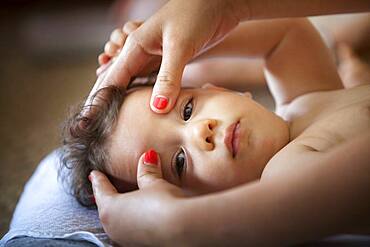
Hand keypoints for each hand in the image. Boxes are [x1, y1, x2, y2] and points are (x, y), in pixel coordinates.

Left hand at [90, 149, 184, 245]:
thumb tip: (147, 156)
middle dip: (106, 196)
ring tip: (122, 204)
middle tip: (104, 187)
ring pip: (116, 222)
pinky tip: (138, 220)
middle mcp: (113, 226)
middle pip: (106, 207)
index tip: (94, 174)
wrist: (181, 228)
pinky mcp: (138, 245)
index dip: (98, 180)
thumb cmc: (163, 204)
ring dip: (118, 212)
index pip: (101, 190)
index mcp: (110, 208)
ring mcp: (124, 239)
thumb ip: (147, 171)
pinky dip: (130, 223)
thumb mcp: (154, 183)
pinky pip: (128, 231)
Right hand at [92, 0, 239, 112]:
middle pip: (119, 82)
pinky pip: (153, 81)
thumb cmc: (197, 14)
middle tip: (97, 125)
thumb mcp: (180, 46)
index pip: (113, 78)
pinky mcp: (170, 60)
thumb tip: (156, 108)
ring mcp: (156, 56)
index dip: (101, 100)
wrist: (219, 2)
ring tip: (117, 120)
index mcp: (137, 46)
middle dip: (108, 102)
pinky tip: (146, 107)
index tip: (90, 120)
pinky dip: (147, 94)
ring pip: (136, 83)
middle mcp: (142, 51)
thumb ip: (168, 78)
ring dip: (128, 100)